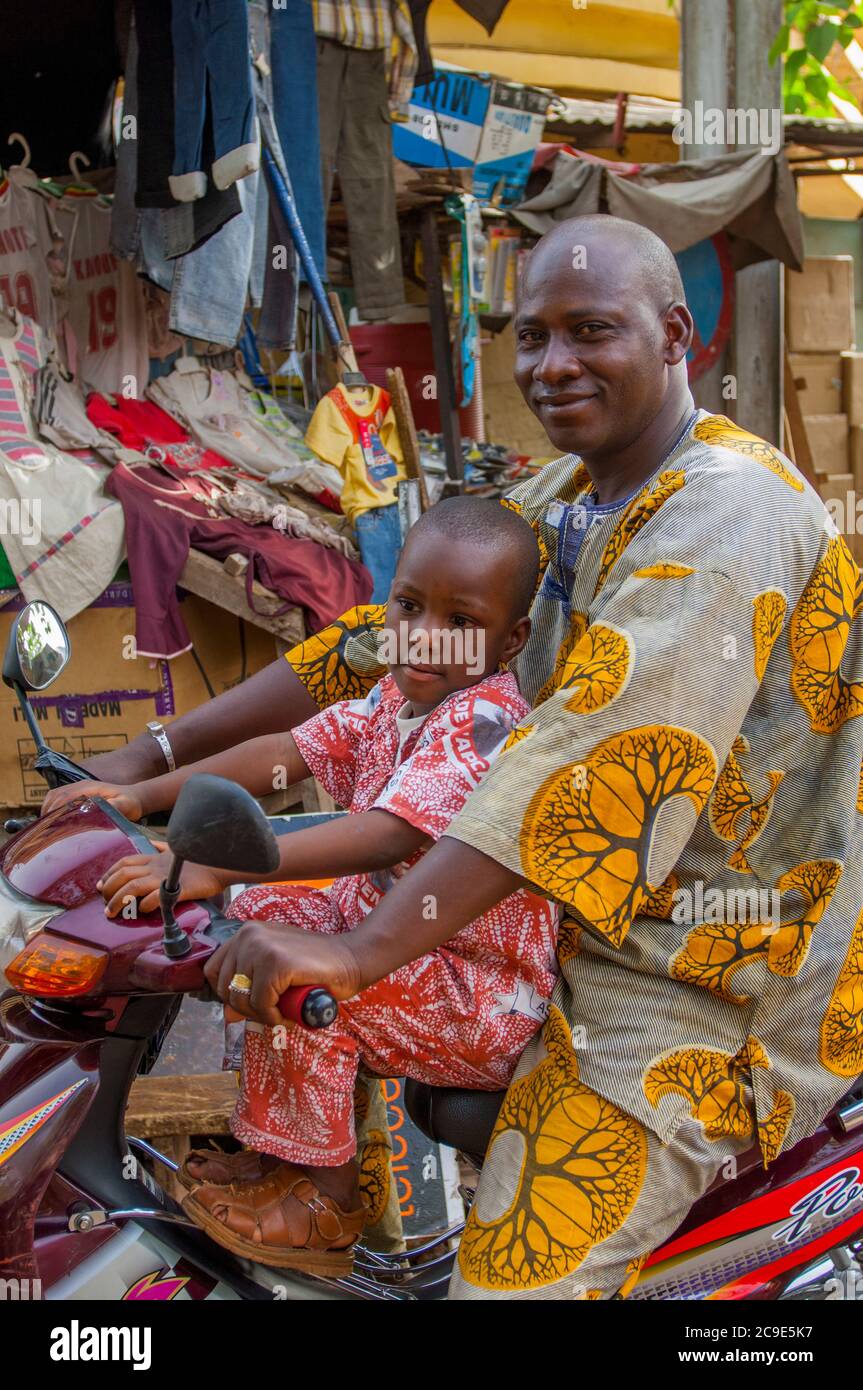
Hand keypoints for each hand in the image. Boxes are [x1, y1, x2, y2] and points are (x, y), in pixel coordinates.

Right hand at [41, 780, 144, 820]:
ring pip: (56, 795)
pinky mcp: (80, 794)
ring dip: (48, 808)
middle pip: (56, 794)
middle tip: (43, 828)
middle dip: (47, 809)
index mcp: (89, 787)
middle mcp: (82, 786)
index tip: (48, 822)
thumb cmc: (130, 802)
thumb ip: (116, 806)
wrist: (135, 797)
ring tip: (46, 825)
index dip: (54, 808)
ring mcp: (80, 788)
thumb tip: (103, 808)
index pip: (65, 795)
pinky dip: (53, 807)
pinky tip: (54, 820)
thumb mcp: (125, 805)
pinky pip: (61, 797)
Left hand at [98, 848, 224, 916]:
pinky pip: (156, 897)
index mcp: (154, 857)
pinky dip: (145, 905)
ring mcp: (166, 876)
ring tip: (111, 913)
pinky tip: (141, 911)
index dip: (109, 873)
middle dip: (109, 889)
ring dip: (119, 901)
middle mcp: (156, 866)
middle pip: (124, 875)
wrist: (221, 863)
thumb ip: (162, 848)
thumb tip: (153, 845)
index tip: (100, 885)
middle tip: (104, 904)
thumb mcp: (177, 850)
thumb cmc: (200, 859)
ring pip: (133, 887)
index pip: (125, 862)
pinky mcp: (178, 888)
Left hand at [205, 920, 360, 1024]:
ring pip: (241, 998)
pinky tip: (289, 1012)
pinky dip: (274, 1016)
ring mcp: (261, 946)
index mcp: (247, 933)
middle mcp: (249, 935)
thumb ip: (250, 985)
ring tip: (283, 1010)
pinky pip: (261, 1003)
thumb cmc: (315, 968)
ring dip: (262, 1014)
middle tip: (272, 1010)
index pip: (214, 971)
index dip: (230, 994)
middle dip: (247, 1008)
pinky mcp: (276, 962)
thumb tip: (228, 1014)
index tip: (253, 1002)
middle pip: (225, 988)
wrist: (352, 959)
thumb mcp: (275, 972)